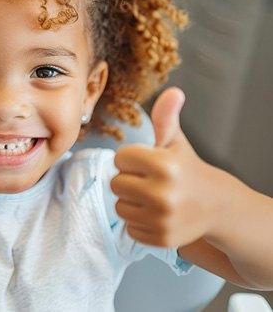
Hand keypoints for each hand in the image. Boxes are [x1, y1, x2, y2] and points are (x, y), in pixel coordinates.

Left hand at [110, 87, 221, 246]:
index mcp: (164, 165)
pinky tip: (156, 214)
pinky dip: (139, 222)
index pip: (119, 158)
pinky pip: (129, 227)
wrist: (216, 205)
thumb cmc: (187, 169)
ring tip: (152, 198)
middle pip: (116, 183)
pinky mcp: (161, 238)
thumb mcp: (175, 142)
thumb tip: (173, 91)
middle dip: (129, 180)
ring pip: (119, 206)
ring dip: (131, 202)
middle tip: (149, 181)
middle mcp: (163, 193)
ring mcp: (162, 219)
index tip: (147, 163)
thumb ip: (165, 117)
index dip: (131, 159)